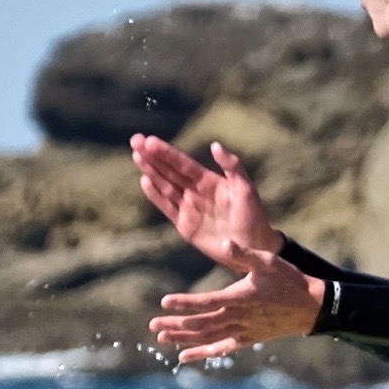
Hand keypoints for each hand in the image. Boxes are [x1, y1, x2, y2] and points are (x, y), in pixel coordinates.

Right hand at [132, 134, 281, 263]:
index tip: (150, 140)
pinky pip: (167, 207)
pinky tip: (145, 182)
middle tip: (135, 140)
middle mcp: (196, 191)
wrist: (253, 248)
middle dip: (152, 156)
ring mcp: (189, 208)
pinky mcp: (185, 225)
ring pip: (165, 186)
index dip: (167, 152)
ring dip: (151, 171)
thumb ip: (232, 167)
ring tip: (137, 156)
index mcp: (209, 180)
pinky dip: (155, 196)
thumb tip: (215, 145)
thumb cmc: (253, 216)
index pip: (183, 163)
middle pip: (169, 171)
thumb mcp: (246, 189)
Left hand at [150, 249, 328, 364]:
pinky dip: (202, 353)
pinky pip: (220, 349)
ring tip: (161, 339)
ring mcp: (242, 331)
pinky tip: (184, 357)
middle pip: (201, 325)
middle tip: (152, 324)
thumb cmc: (289, 279)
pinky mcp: (247, 340)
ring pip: (207, 339)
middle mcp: (239, 318)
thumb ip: (244, 254)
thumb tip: (224, 243)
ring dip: (183, 340)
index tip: (165, 302)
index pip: (206, 302)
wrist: (311, 307)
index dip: (185, 303)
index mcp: (241, 297)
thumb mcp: (268, 261)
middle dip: (175, 325)